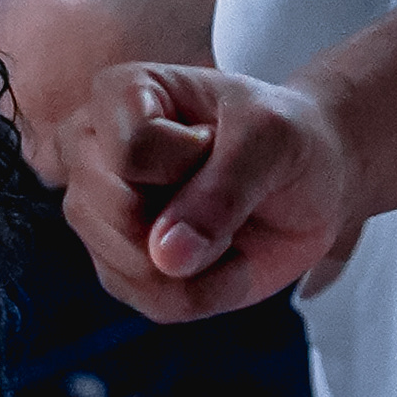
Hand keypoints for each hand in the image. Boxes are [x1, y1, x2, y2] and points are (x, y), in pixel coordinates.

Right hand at [60, 67, 371, 318]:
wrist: (306, 179)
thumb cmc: (283, 138)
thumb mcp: (272, 139)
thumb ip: (224, 188)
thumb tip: (167, 257)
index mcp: (117, 93)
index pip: (132, 151)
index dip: (192, 161)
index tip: (218, 140)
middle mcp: (89, 152)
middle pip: (119, 212)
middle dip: (196, 219)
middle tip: (228, 189)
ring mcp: (96, 215)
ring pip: (134, 269)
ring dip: (205, 264)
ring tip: (228, 225)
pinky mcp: (117, 268)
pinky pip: (154, 303)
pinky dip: (207, 292)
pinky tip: (225, 260)